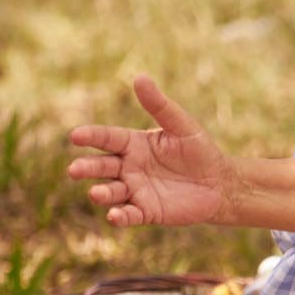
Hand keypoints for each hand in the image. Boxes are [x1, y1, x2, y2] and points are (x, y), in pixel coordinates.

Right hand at [67, 75, 234, 226]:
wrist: (220, 183)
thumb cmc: (199, 150)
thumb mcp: (182, 125)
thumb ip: (160, 105)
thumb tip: (140, 77)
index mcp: (133, 144)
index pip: (108, 138)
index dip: (91, 137)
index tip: (75, 136)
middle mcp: (128, 167)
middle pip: (102, 167)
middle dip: (87, 168)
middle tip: (75, 170)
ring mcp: (135, 190)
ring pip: (111, 192)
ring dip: (102, 193)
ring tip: (97, 193)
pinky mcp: (146, 211)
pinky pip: (128, 215)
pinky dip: (119, 216)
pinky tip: (114, 216)